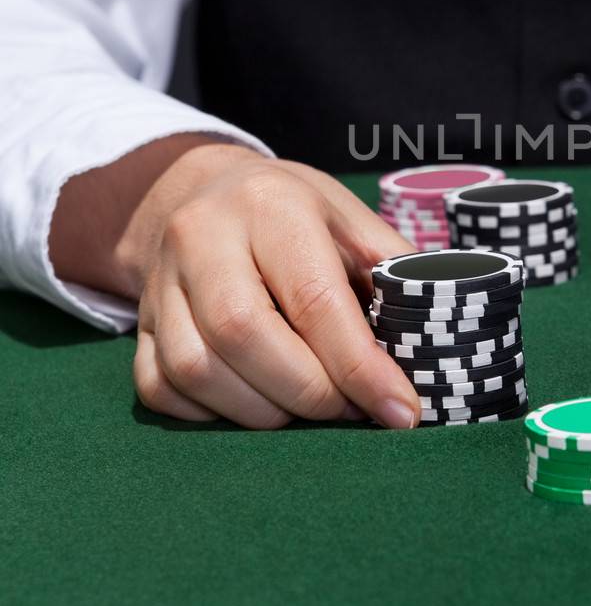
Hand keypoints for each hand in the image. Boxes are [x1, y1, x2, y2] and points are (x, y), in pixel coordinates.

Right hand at [53, 139, 422, 429]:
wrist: (202, 190)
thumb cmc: (293, 212)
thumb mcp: (350, 219)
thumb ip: (394, 271)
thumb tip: (439, 341)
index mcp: (270, 205)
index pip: (314, 298)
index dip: (360, 366)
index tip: (401, 410)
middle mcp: (203, 237)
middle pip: (245, 336)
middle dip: (310, 392)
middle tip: (351, 410)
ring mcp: (159, 282)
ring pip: (197, 370)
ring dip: (263, 412)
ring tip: (308, 409)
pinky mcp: (137, 323)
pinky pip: (161, 389)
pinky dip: (212, 415)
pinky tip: (254, 403)